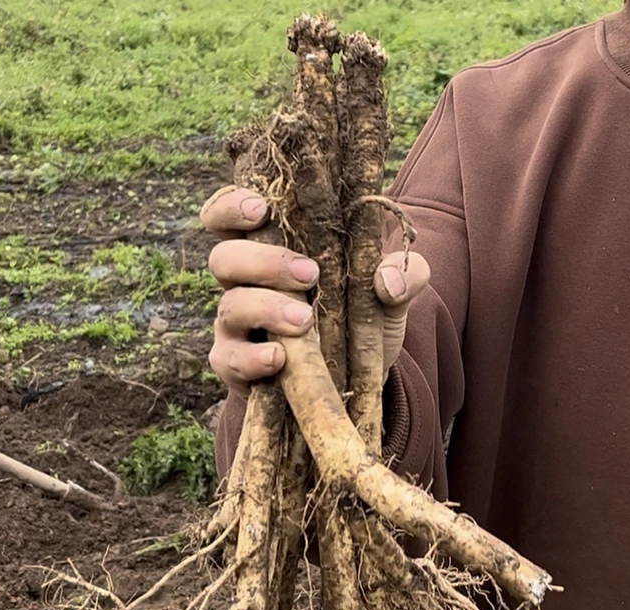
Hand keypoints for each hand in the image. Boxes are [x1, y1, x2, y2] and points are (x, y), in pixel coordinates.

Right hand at [199, 185, 429, 396]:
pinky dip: (252, 358)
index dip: (231, 205)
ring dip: (266, 309)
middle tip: (310, 273)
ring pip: (229, 307)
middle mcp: (243, 283)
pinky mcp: (236, 366)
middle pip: (223, 258)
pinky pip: (228, 359)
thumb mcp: (393, 295)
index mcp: (267, 249)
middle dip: (263, 262)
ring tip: (306, 320)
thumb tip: (388, 280)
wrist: (357, 383)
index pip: (226, 215)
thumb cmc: (360, 321)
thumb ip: (406, 275)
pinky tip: (280, 358)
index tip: (263, 209)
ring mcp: (235, 326)